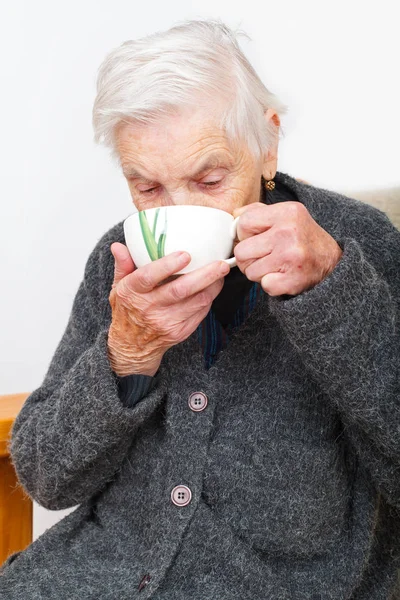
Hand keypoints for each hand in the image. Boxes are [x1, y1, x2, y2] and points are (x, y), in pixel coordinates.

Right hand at [107, 244, 229, 375]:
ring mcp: (165, 322)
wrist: (132, 346)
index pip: (148, 276)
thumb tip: (118, 246)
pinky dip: (209, 298)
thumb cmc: (127, 310)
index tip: (185, 254)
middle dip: (205, 275)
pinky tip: (212, 288)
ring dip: (213, 286)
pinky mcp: (179, 332)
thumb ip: (123, 265)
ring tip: (220, 272)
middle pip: (180, 290)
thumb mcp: (118, 287)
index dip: (167, 265)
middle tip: (221, 263)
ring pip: (196, 301)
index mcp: (132, 292)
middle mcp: (148, 308)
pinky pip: (200, 312)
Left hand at [232, 202, 342, 296]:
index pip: (243, 223)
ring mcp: (291, 257)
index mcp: (286, 212)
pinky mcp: (293, 279)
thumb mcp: (286, 215)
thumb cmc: (304, 238)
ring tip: (275, 266)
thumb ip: (257, 211)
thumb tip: (233, 217)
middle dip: (249, 257)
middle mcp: (288, 233)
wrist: (334, 262)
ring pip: (250, 271)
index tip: (257, 238)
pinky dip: (271, 285)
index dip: (245, 234)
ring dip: (259, 272)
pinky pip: (264, 285)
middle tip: (265, 256)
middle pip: (241, 251)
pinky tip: (283, 276)